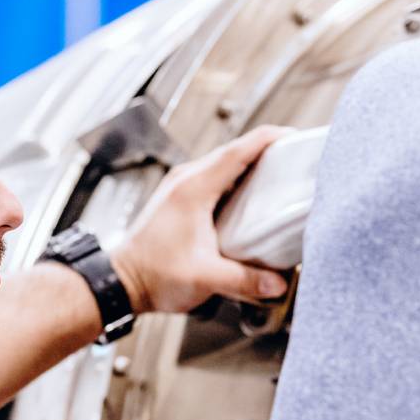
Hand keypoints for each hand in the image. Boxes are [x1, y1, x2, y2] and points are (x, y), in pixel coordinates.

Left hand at [110, 128, 291, 313]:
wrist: (122, 281)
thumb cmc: (153, 275)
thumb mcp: (205, 278)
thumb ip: (245, 280)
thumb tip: (278, 282)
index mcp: (194, 189)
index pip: (238, 150)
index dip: (270, 139)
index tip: (294, 138)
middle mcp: (186, 180)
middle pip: (234, 150)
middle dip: (268, 148)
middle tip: (297, 155)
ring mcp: (181, 186)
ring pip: (224, 161)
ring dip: (252, 161)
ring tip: (281, 169)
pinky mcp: (181, 198)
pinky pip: (215, 175)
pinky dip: (238, 176)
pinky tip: (253, 192)